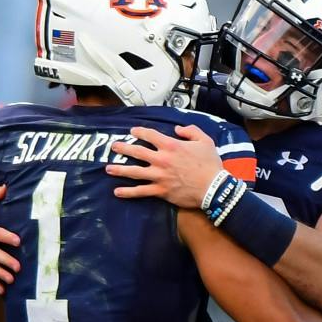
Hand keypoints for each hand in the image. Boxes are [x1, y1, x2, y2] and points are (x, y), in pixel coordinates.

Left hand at [107, 124, 227, 208]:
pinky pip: (141, 191)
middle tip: (114, 147)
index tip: (133, 131)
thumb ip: (191, 131)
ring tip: (108, 169)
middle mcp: (162, 160)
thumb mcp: (205, 141)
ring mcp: (159, 176)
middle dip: (124, 148)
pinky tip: (117, 192)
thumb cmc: (210, 165)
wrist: (213, 188)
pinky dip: (128, 192)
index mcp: (171, 146)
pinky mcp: (160, 190)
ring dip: (120, 170)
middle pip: (137, 152)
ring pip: (134, 172)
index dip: (140, 132)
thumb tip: (178, 129)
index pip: (150, 135)